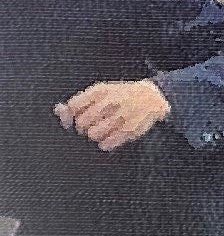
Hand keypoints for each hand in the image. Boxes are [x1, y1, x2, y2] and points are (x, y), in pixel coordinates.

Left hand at [54, 80, 170, 152]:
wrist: (152, 97)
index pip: (73, 107)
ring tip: (104, 130)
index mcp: (101, 91)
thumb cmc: (122, 95)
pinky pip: (106, 144)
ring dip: (96, 135)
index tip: (76, 118)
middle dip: (84, 127)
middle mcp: (110, 102)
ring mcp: (120, 116)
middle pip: (81, 123)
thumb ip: (78, 102)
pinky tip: (111, 136)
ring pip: (93, 135)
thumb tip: (58, 110)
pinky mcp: (129, 130)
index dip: (71, 116)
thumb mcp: (101, 92)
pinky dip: (106, 143)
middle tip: (94, 124)